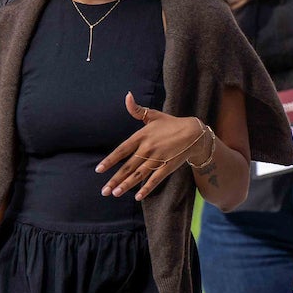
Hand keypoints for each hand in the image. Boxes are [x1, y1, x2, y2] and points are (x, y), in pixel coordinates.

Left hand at [98, 95, 212, 198]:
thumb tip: (127, 95)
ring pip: (139, 175)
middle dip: (115, 179)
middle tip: (103, 191)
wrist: (194, 133)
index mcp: (142, 136)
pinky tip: (137, 196)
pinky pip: (155, 179)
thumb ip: (137, 109)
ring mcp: (158, 159)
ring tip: (115, 193)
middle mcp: (148, 148)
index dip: (110, 160)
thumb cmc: (170, 124)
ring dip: (126, 185)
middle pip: (128, 166)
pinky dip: (146, 188)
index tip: (99, 170)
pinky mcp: (168, 166)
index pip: (122, 150)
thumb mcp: (153, 115)